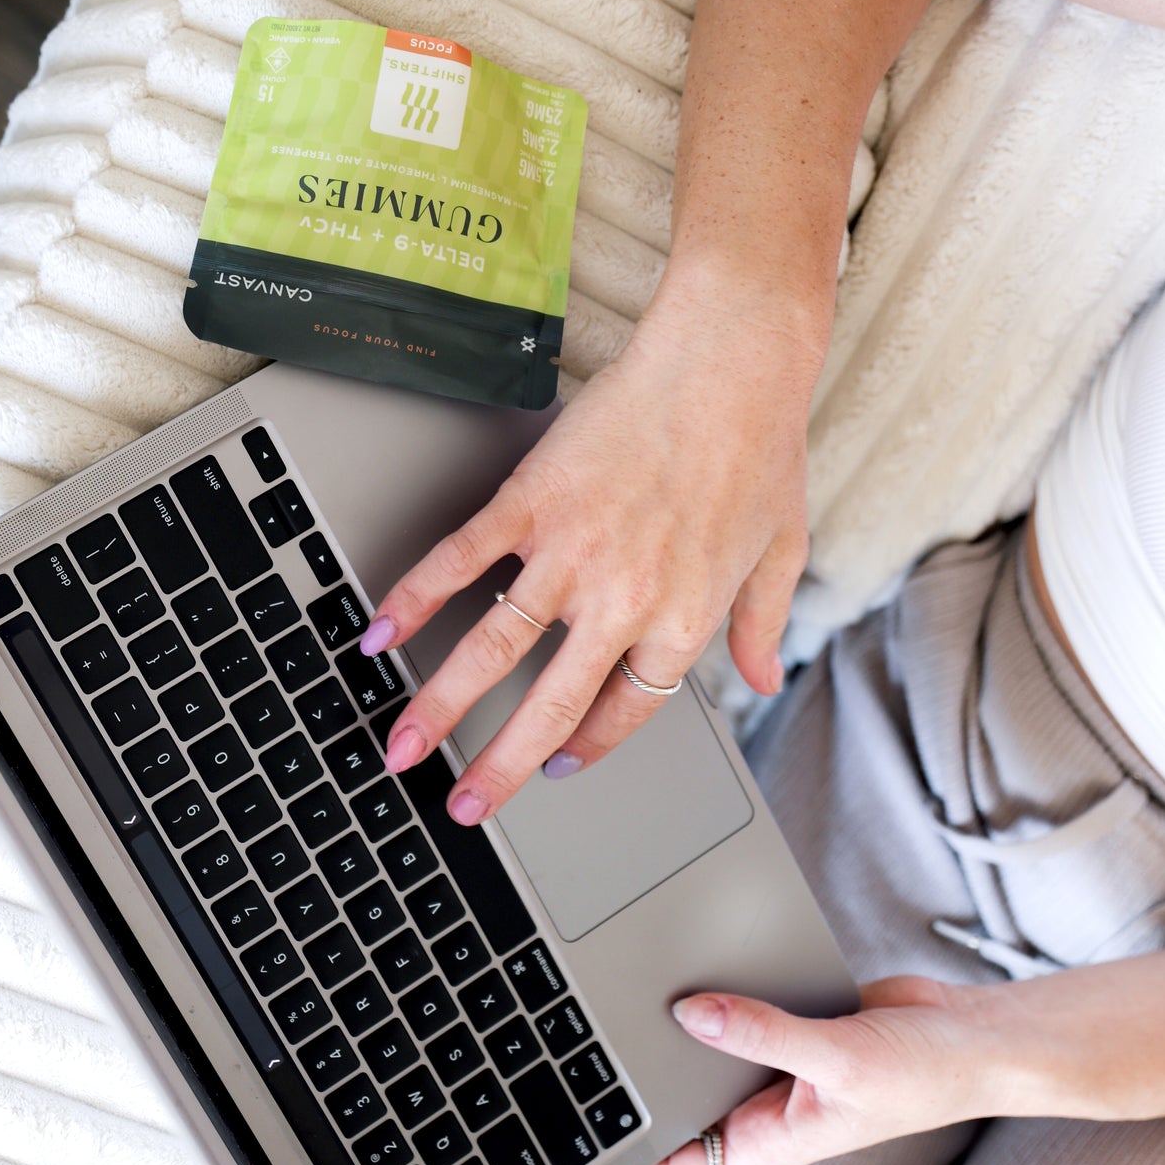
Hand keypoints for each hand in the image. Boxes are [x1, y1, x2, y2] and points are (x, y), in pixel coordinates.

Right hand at [362, 286, 825, 824]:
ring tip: (401, 744)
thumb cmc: (760, 446)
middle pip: (547, 706)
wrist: (731, 358)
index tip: (553, 769)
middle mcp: (622, 603)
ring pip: (492, 650)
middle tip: (461, 805)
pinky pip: (462, 563)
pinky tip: (382, 630)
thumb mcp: (781, 551)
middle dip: (496, 766)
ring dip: (440, 705)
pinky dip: (416, 599)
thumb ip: (764, 626)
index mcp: (681, 623)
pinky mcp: (531, 502)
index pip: (622, 714)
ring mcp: (571, 554)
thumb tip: (763, 680)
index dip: (583, 749)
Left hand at [631, 976, 992, 1164]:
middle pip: (689, 1105)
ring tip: (631, 998)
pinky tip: (696, 963)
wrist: (976, 1032)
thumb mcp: (840, 1057)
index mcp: (775, 1139)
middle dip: (647, 1088)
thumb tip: (691, 1013)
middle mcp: (770, 1106)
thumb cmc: (928, 1073)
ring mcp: (780, 1063)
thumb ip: (763, 1033)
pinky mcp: (792, 1021)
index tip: (590, 1142)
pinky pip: (742, 1008)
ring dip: (681, 1030)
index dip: (636, 1163)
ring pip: (710, 1051)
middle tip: (596, 1053)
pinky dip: (722, 992)